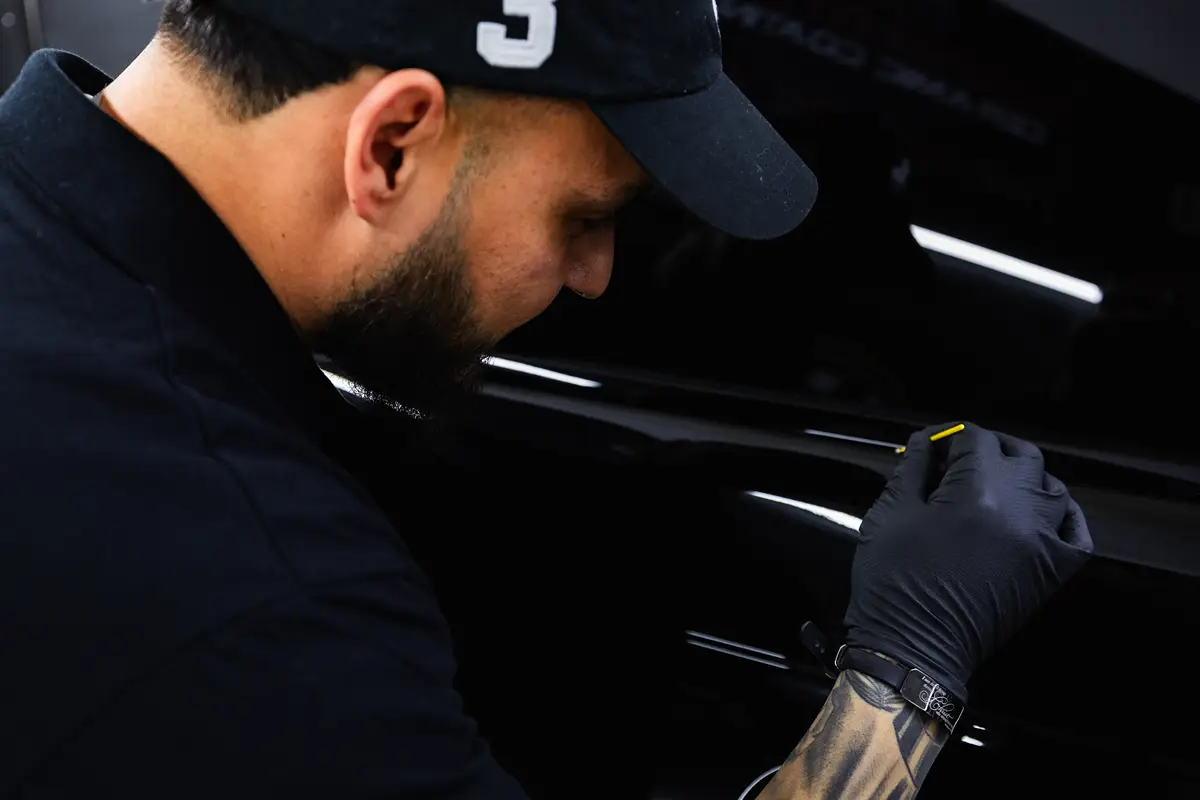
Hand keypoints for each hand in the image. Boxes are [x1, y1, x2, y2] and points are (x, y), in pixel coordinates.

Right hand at [843, 424, 1092, 700]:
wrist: (914, 648)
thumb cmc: (893, 580)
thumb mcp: (890, 514)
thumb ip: (913, 470)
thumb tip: (927, 442)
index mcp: (977, 492)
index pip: (975, 438)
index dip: (950, 434)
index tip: (932, 445)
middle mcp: (1020, 510)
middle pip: (1020, 455)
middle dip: (990, 448)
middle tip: (961, 458)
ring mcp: (1043, 542)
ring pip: (1051, 487)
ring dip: (1025, 476)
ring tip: (997, 484)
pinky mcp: (1052, 572)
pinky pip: (1076, 532)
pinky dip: (1063, 515)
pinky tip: (1040, 513)